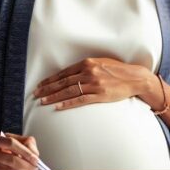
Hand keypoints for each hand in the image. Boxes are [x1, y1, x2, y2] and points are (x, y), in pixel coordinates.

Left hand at [32, 57, 153, 110]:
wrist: (134, 78)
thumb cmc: (118, 70)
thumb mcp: (100, 63)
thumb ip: (86, 67)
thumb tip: (71, 74)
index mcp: (87, 63)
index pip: (64, 72)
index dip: (50, 79)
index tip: (40, 84)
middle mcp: (89, 72)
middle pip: (63, 82)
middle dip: (47, 88)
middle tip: (36, 94)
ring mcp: (94, 84)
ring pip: (69, 91)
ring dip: (54, 97)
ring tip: (43, 101)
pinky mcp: (100, 95)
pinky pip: (80, 100)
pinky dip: (68, 103)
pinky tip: (58, 107)